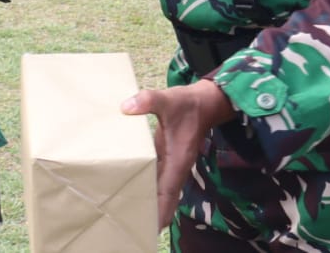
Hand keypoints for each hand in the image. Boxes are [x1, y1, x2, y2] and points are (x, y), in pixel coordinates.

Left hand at [121, 81, 236, 229]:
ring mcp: (171, 164)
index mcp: (178, 161)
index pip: (168, 194)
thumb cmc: (188, 104)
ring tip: (125, 210)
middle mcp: (175, 167)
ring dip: (147, 200)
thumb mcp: (169, 99)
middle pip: (163, 198)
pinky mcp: (166, 157)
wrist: (204, 102)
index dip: (160, 212)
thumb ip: (149, 101)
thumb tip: (126, 107)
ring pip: (159, 190)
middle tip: (129, 222)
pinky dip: (145, 184)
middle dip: (150, 213)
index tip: (150, 229)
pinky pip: (155, 177)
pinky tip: (128, 186)